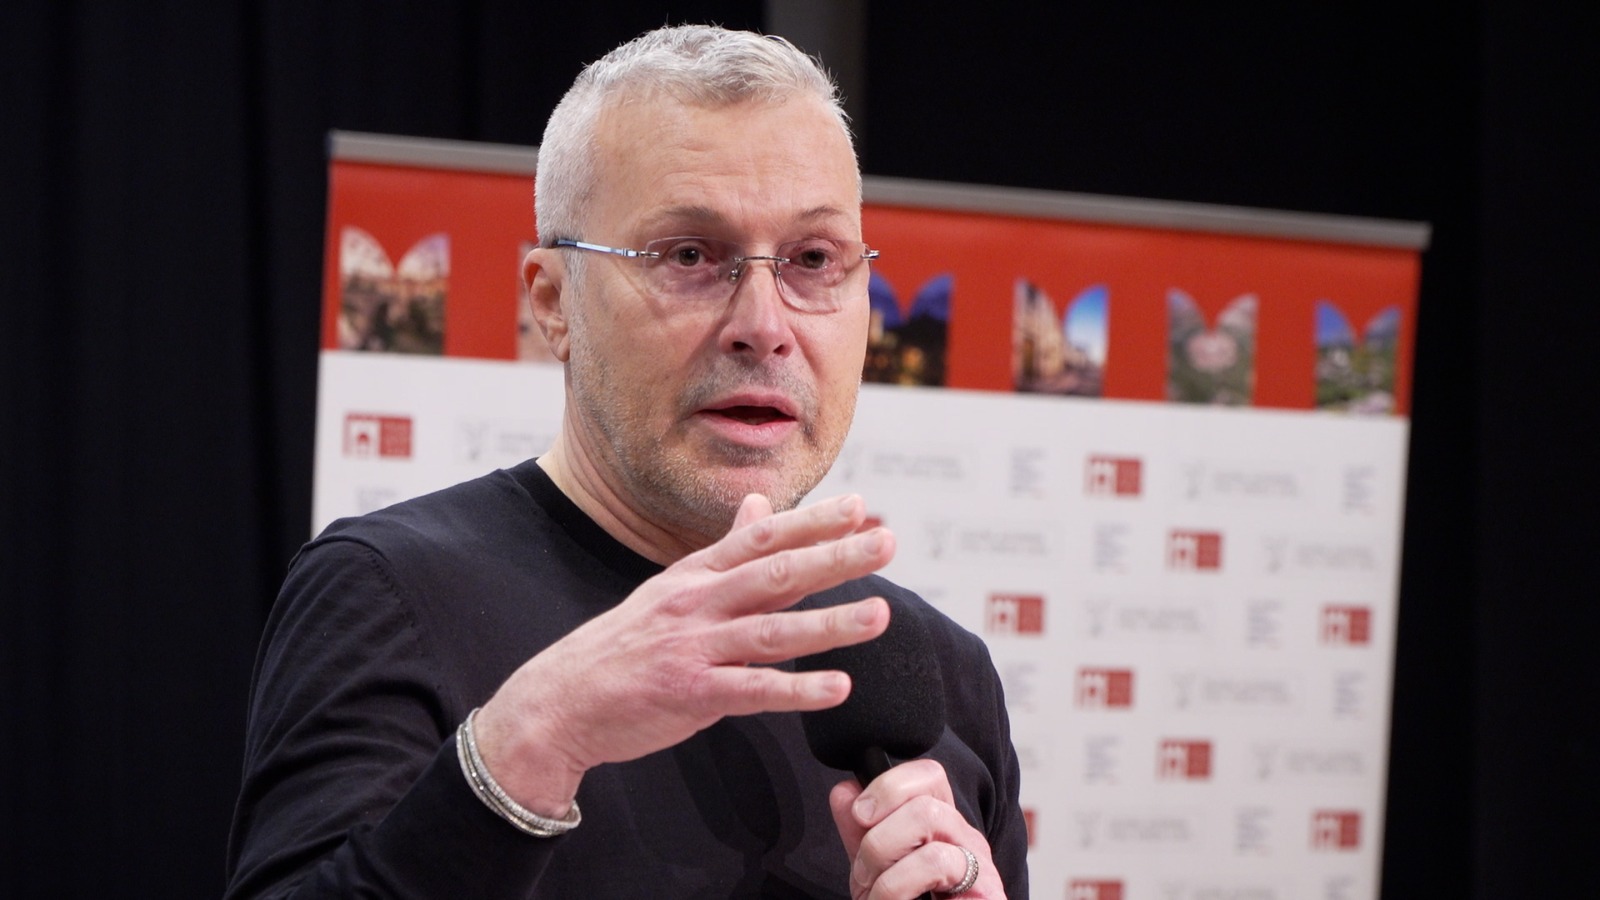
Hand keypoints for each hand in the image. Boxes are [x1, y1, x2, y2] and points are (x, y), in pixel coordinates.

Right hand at [473, 492, 894, 815]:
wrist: (559, 701)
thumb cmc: (625, 646)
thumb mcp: (672, 589)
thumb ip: (727, 554)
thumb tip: (763, 505)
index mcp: (696, 574)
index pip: (763, 537)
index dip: (813, 521)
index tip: (862, 506)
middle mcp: (697, 603)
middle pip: (776, 572)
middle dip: (835, 556)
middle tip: (887, 543)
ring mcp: (693, 647)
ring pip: (772, 630)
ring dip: (830, 623)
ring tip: (881, 615)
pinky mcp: (689, 693)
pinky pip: (752, 690)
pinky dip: (797, 689)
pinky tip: (838, 688)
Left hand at [829, 760, 1004, 899]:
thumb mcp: (874, 867)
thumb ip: (858, 830)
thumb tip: (845, 790)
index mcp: (938, 822)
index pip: (927, 773)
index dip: (888, 785)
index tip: (861, 814)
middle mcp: (963, 836)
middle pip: (922, 801)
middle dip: (877, 839)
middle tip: (866, 873)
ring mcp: (978, 862)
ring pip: (928, 823)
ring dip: (886, 865)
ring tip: (878, 895)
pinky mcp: (986, 889)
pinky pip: (936, 863)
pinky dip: (897, 887)